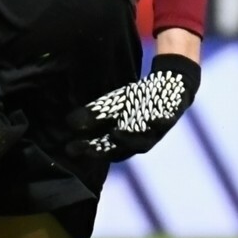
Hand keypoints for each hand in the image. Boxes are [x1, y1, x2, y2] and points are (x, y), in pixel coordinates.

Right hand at [64, 53, 200, 162]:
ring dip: (129, 139)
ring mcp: (155, 131)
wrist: (168, 88)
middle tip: (89, 147)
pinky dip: (159, 122)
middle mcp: (140, 140)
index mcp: (126, 140)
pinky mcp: (169, 118)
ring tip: (115, 133)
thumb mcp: (114, 106)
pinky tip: (154, 119)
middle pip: (121, 149)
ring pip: (143, 141)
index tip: (72, 148)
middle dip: (105, 148)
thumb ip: (95, 115)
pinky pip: (164, 123)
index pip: (104, 148)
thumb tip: (68, 122)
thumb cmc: (139, 101)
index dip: (89, 149)